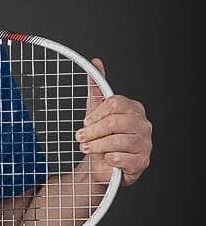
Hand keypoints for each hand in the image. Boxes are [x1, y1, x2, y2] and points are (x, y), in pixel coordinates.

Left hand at [75, 59, 151, 187]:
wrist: (102, 163)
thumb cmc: (101, 136)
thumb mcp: (97, 110)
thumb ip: (97, 88)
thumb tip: (96, 62)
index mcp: (133, 109)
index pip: (116, 104)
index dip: (97, 114)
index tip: (86, 122)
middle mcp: (143, 125)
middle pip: (115, 122)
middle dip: (93, 131)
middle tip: (81, 137)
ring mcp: (145, 143)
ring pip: (118, 141)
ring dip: (97, 146)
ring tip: (87, 148)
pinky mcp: (142, 162)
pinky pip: (123, 158)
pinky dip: (110, 159)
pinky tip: (107, 158)